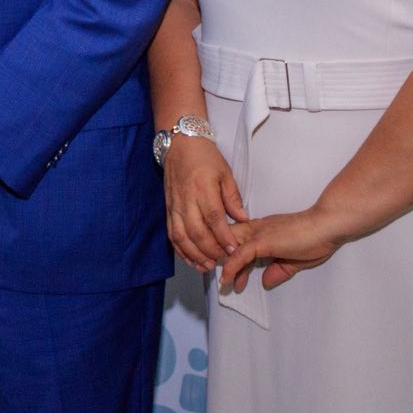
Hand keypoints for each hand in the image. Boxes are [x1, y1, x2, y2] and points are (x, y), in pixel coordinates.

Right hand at [162, 135, 247, 271]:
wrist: (180, 145)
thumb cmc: (204, 157)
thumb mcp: (225, 173)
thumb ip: (233, 198)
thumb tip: (243, 219)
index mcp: (203, 189)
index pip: (213, 218)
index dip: (223, 237)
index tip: (234, 249)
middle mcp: (187, 200)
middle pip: (196, 231)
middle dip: (210, 250)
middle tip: (223, 261)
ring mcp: (175, 206)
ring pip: (181, 236)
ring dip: (193, 254)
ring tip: (207, 266)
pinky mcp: (168, 209)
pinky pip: (172, 233)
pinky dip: (180, 249)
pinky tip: (190, 258)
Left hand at [219, 205, 347, 292]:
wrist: (328, 225)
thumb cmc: (318, 239)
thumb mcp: (295, 260)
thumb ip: (279, 270)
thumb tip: (266, 282)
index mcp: (263, 230)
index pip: (240, 242)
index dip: (232, 257)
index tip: (232, 274)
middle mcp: (256, 228)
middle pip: (229, 243)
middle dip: (223, 260)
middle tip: (224, 280)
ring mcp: (257, 234)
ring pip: (230, 248)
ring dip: (224, 266)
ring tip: (224, 285)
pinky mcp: (261, 241)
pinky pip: (240, 255)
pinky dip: (231, 267)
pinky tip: (227, 279)